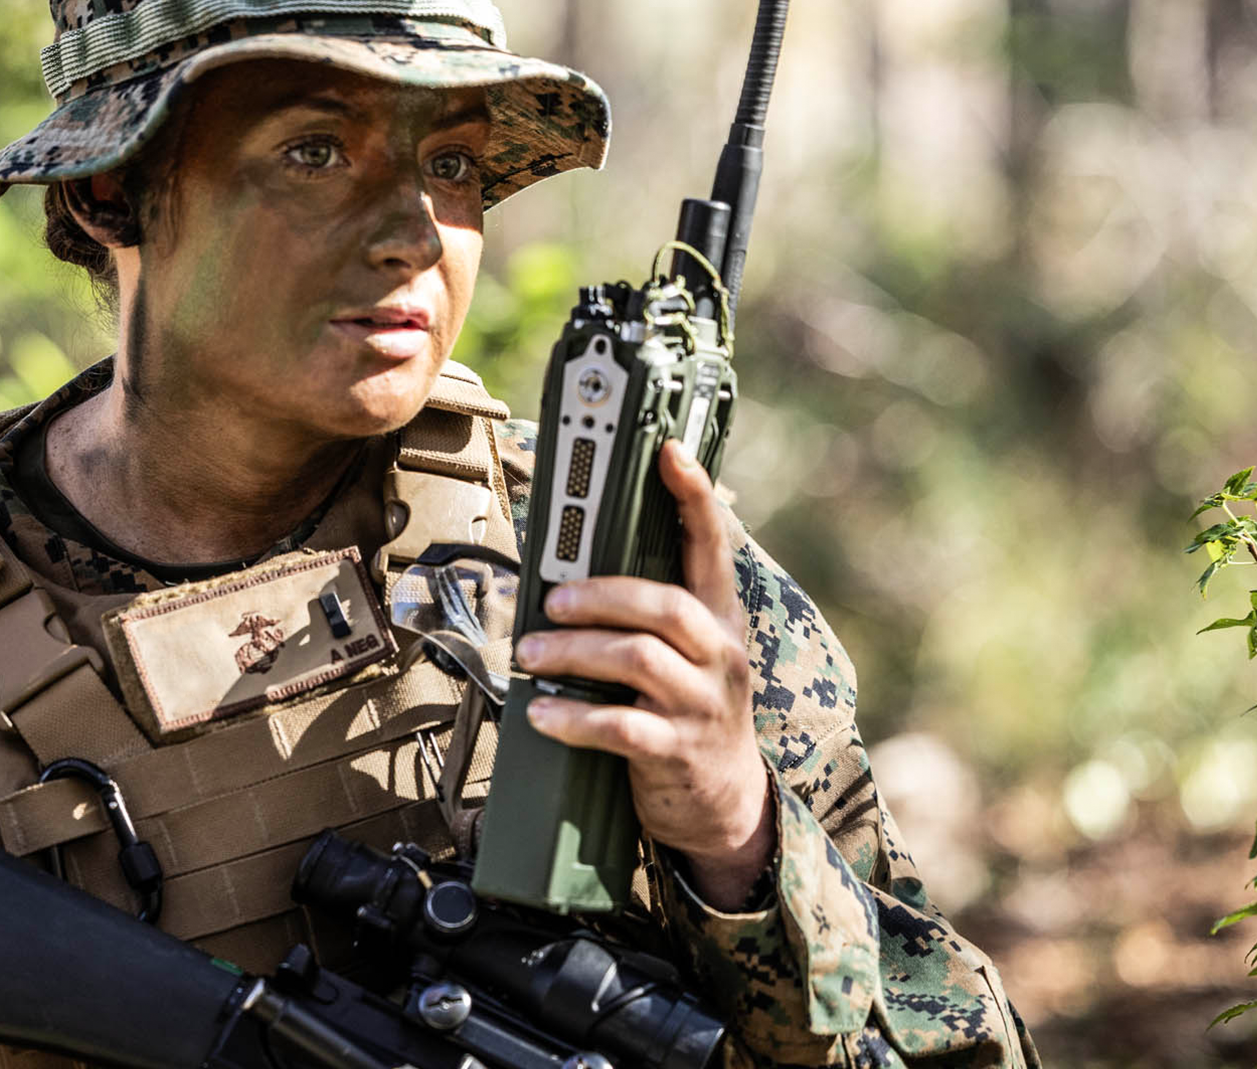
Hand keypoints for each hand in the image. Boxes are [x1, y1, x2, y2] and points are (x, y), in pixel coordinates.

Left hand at [515, 439, 774, 909]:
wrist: (725, 805)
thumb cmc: (686, 712)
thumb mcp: (685, 656)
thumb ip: (647, 614)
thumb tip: (569, 569)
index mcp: (717, 619)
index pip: (711, 546)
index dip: (693, 496)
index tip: (670, 451)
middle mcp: (718, 655)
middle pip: (665, 604)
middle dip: (601, 594)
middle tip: (550, 600)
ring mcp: (701, 704)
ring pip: (638, 660)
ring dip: (575, 650)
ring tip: (531, 652)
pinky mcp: (677, 752)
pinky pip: (621, 728)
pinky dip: (573, 718)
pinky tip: (540, 713)